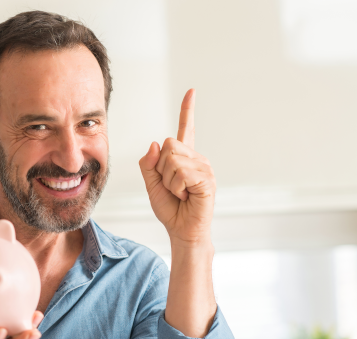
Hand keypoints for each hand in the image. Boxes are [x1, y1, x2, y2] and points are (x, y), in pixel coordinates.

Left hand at [139, 89, 215, 245]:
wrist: (182, 230)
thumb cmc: (170, 208)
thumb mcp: (152, 184)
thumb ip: (149, 164)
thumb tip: (155, 144)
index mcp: (184, 158)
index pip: (186, 129)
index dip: (187, 110)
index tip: (191, 91)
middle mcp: (197, 158)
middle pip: (169, 145)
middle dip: (161, 168)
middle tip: (173, 187)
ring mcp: (204, 167)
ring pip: (172, 159)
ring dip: (169, 181)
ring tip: (180, 193)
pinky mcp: (207, 179)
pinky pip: (181, 173)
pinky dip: (177, 188)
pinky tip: (187, 196)